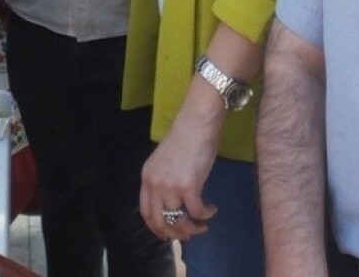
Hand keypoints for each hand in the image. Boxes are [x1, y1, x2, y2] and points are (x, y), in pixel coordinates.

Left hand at [139, 103, 222, 241]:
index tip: (168, 234)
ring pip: (179, 221)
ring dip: (193, 228)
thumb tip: (173, 203)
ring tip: (203, 225)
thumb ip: (164, 181)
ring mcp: (171, 187)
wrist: (196, 124)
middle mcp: (155, 185)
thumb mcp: (164, 162)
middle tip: (189, 235)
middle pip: (160, 222)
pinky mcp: (189, 186)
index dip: (157, 227)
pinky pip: (197, 211)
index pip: (146, 212)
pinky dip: (206, 214)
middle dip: (175, 234)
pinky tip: (212, 209)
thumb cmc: (184, 139)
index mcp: (147, 178)